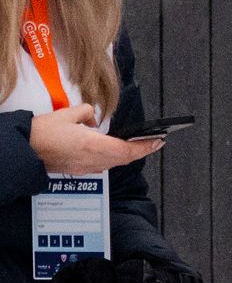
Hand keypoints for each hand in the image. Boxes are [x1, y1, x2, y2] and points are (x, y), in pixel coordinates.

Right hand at [30, 105, 161, 173]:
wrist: (21, 151)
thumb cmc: (40, 134)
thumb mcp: (67, 114)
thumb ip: (86, 113)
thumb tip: (92, 119)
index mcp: (92, 145)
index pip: (127, 149)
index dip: (145, 146)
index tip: (158, 141)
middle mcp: (91, 160)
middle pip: (124, 159)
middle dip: (141, 151)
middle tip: (154, 142)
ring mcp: (84, 167)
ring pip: (113, 163)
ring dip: (127, 155)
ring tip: (137, 146)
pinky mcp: (76, 169)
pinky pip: (101, 165)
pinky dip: (112, 158)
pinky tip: (113, 151)